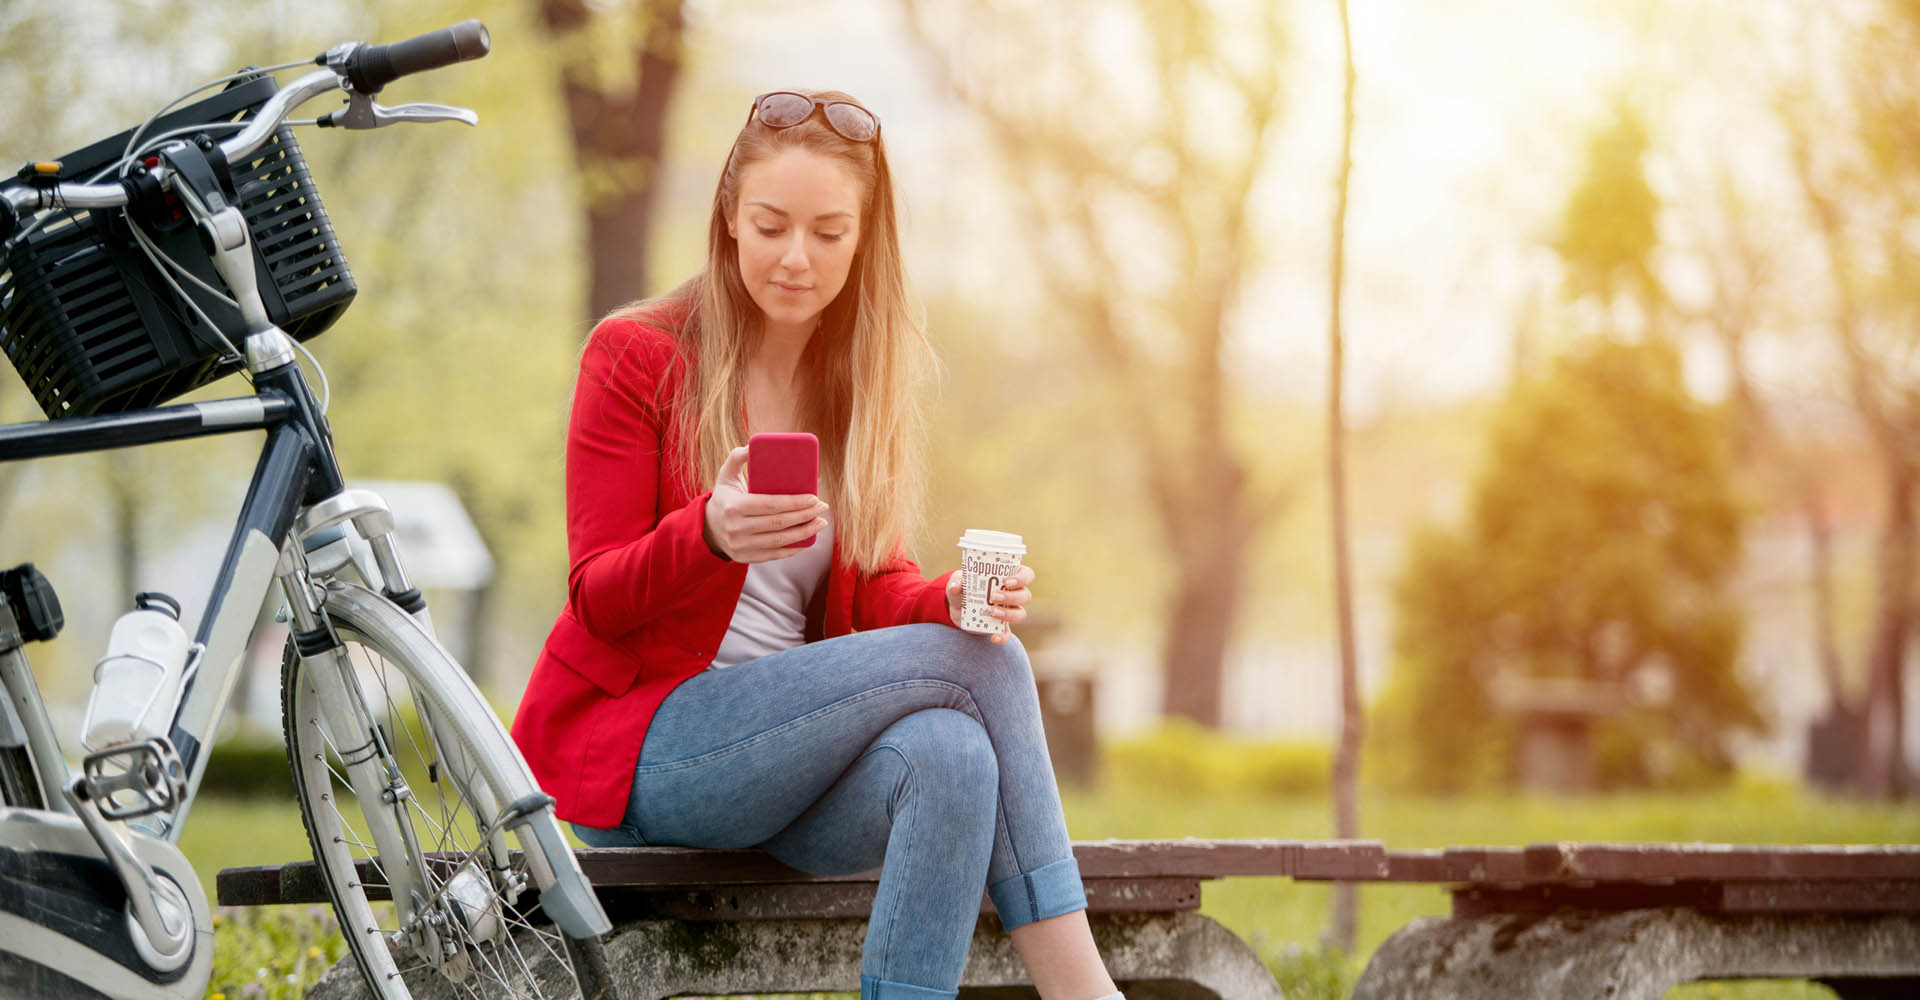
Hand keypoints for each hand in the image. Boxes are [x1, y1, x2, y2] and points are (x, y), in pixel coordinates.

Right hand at [703, 446, 827, 562]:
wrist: (707, 528)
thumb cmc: (724, 498)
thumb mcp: (725, 476)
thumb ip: (737, 458)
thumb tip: (751, 446)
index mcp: (734, 506)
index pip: (770, 504)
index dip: (795, 502)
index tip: (814, 497)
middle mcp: (736, 528)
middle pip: (778, 523)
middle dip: (805, 515)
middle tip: (822, 507)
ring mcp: (740, 545)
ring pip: (779, 540)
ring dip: (804, 532)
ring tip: (820, 523)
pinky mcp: (745, 557)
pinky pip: (774, 554)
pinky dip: (792, 548)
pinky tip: (806, 539)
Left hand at [946, 564, 1035, 644]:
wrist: (958, 608)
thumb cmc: (964, 588)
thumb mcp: (959, 581)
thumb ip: (957, 581)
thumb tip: (955, 587)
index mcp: (1008, 577)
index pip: (1026, 575)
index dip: (1021, 578)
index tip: (1007, 581)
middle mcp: (1013, 594)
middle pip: (1025, 595)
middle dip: (1012, 596)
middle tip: (994, 596)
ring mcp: (1009, 611)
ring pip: (1021, 614)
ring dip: (1009, 614)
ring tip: (992, 612)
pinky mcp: (1001, 627)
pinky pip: (1008, 633)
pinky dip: (1002, 636)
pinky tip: (993, 637)